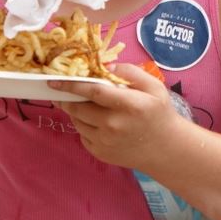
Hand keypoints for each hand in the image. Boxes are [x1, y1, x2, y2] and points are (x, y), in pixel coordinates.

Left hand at [48, 64, 181, 168]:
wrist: (166, 149)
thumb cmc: (159, 113)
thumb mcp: (153, 86)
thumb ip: (130, 72)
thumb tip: (105, 66)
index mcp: (129, 105)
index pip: (93, 91)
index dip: (71, 85)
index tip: (54, 80)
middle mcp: (114, 125)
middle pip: (78, 108)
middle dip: (66, 98)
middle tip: (60, 90)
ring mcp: (106, 142)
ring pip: (77, 121)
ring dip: (75, 111)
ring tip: (87, 105)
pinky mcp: (100, 153)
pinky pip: (82, 135)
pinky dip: (84, 125)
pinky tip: (97, 122)